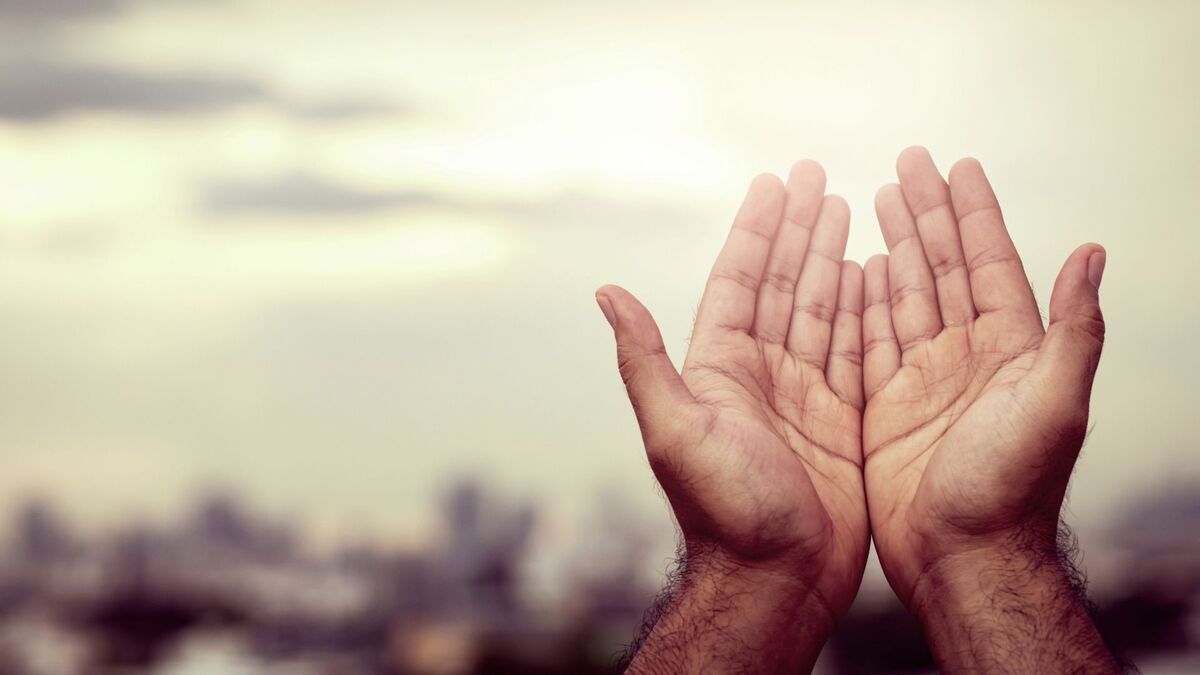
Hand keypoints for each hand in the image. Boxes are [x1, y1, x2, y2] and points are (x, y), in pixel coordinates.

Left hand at [599, 162, 867, 672]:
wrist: (775, 581)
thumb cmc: (723, 514)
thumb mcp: (676, 431)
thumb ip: (646, 361)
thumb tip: (605, 291)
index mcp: (719, 369)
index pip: (740, 281)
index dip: (757, 230)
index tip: (773, 183)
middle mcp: (760, 375)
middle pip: (784, 284)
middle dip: (799, 229)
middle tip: (815, 175)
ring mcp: (802, 396)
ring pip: (822, 310)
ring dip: (832, 258)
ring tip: (847, 207)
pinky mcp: (841, 422)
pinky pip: (855, 351)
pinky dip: (866, 312)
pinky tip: (876, 275)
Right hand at [862, 147, 1118, 671]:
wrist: (962, 559)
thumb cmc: (1012, 491)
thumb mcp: (1054, 405)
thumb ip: (1074, 330)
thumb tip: (1093, 253)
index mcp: (1008, 349)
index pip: (988, 263)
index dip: (974, 213)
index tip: (958, 167)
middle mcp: (966, 357)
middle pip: (941, 268)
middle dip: (925, 213)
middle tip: (907, 164)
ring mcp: (924, 381)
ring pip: (903, 297)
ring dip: (893, 246)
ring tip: (875, 200)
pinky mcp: (887, 407)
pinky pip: (870, 341)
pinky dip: (861, 302)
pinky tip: (853, 270)